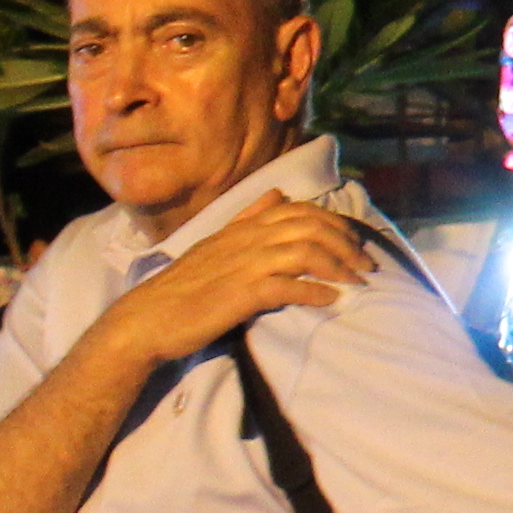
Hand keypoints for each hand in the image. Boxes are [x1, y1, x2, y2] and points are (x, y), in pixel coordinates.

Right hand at [102, 202, 373, 373]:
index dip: (334, 223)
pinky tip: (330, 299)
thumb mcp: (216, 242)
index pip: (301, 211)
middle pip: (311, 228)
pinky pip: (288, 287)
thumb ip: (248, 217)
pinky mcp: (241, 295)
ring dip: (338, 267)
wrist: (146, 319)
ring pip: (306, 253)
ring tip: (357, 283)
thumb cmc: (183, 285)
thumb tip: (277, 193)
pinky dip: (314, 291)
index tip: (355, 242)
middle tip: (366, 265)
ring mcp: (244, 266)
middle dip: (346, 244)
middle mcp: (247, 240)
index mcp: (243, 227)